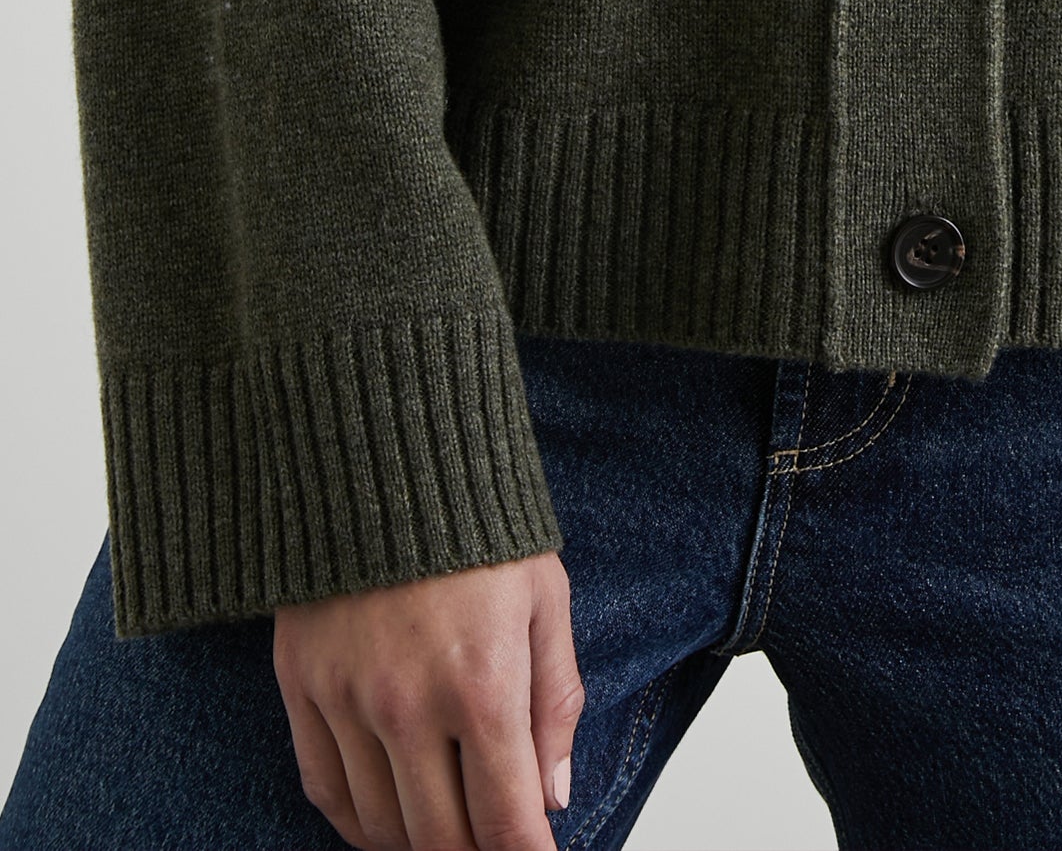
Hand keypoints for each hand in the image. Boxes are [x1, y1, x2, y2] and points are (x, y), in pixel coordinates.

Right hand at [272, 553, 582, 849]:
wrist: (387, 455)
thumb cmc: (478, 526)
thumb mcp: (544, 600)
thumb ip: (555, 702)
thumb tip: (552, 798)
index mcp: (483, 685)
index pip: (504, 821)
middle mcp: (410, 706)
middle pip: (440, 838)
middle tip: (493, 837)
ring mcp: (348, 701)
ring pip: (381, 826)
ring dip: (418, 841)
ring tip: (448, 825)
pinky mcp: (301, 686)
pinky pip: (325, 791)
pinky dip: (358, 822)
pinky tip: (387, 816)